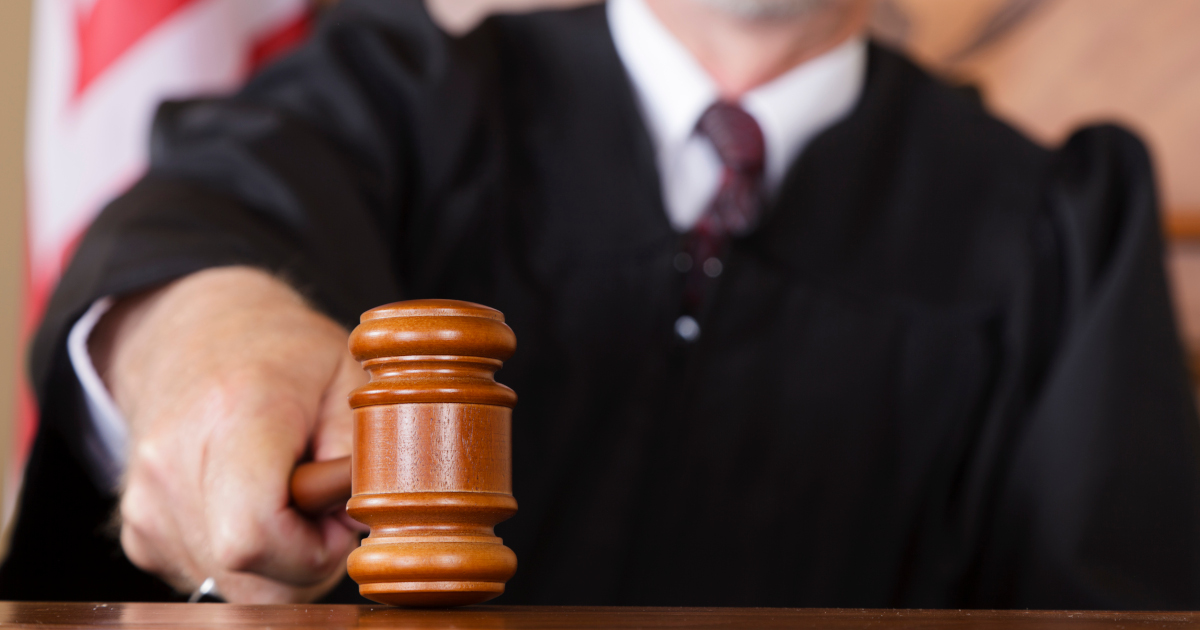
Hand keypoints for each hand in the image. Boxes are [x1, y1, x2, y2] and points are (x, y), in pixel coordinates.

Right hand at [90, 266, 365, 602]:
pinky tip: (254, 504)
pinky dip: (245, 559)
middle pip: (247, 573)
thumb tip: (361, 520)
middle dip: (304, 558)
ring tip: (289, 496)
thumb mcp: (351, 376)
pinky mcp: (138, 529)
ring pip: (230, 584)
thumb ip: (363, 451)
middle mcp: (172, 461)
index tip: (338, 511)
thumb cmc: (288, 354)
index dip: (314, 547)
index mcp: (233, 413)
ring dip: (277, 560)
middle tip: (323, 504)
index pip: (254, 536)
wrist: (200, 333)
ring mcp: (145, 500)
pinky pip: (208, 577)